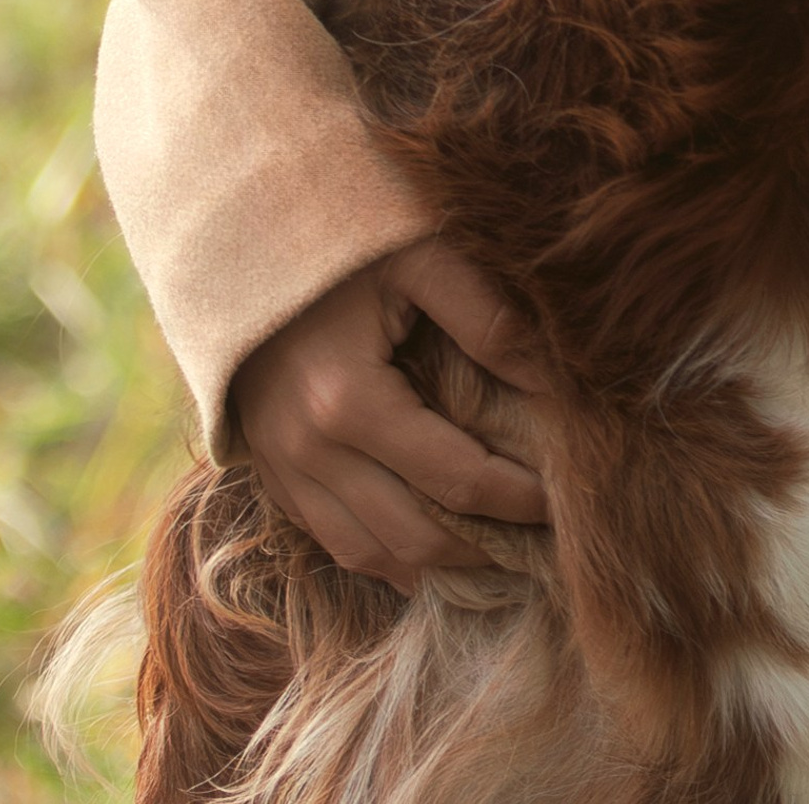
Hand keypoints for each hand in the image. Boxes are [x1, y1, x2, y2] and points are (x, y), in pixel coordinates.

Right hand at [233, 236, 549, 590]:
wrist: (238, 247)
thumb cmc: (341, 245)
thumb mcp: (420, 258)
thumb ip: (487, 318)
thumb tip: (554, 385)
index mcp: (348, 402)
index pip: (457, 478)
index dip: (520, 497)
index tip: (570, 497)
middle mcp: (309, 454)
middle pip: (417, 537)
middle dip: (489, 547)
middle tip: (546, 540)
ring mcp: (283, 473)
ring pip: (373, 555)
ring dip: (441, 563)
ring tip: (502, 553)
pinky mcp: (272, 476)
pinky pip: (335, 543)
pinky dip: (388, 558)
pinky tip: (434, 552)